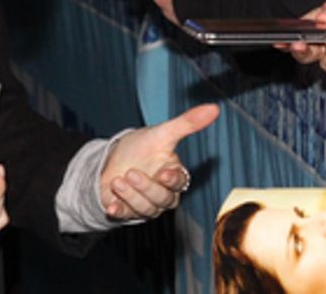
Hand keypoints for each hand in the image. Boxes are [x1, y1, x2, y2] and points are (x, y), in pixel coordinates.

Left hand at [100, 104, 217, 219]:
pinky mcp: (128, 212)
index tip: (162, 174)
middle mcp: (163, 193)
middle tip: (130, 173)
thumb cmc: (141, 146)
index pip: (180, 182)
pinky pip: (125, 216)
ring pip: (146, 209)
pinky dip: (118, 212)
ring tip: (117, 180)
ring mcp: (146, 205)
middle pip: (163, 199)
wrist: (112, 158)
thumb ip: (188, 123)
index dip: (172, 180)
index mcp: (174, 175)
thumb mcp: (162, 133)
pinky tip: (110, 206)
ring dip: (130, 196)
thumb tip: (214, 108)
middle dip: (146, 187)